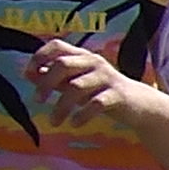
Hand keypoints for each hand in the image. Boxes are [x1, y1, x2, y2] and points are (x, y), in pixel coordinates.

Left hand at [20, 37, 136, 128]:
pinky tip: (74, 124)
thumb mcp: (77, 83)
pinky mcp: (118, 95)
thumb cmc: (103, 93)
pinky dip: (81, 115)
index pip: (56, 46)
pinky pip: (95, 104)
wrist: (140, 105)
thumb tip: (29, 73)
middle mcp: (94, 62)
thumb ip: (56, 78)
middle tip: (37, 101)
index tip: (28, 75)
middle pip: (63, 64)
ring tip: (53, 122)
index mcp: (83, 56)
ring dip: (60, 107)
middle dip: (46, 83)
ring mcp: (107, 78)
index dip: (39, 57)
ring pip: (76, 87)